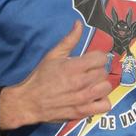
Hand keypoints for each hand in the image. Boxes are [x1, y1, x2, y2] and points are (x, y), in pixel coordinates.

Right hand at [0, 19, 115, 128]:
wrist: (29, 101)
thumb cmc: (40, 77)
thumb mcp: (52, 55)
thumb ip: (69, 40)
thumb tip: (79, 24)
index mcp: (74, 66)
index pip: (101, 57)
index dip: (96, 57)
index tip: (90, 61)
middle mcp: (81, 82)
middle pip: (103, 72)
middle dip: (96, 70)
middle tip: (87, 73)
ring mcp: (83, 98)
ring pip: (106, 87)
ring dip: (100, 85)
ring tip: (91, 85)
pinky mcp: (83, 112)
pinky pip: (105, 105)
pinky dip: (102, 101)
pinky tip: (94, 98)